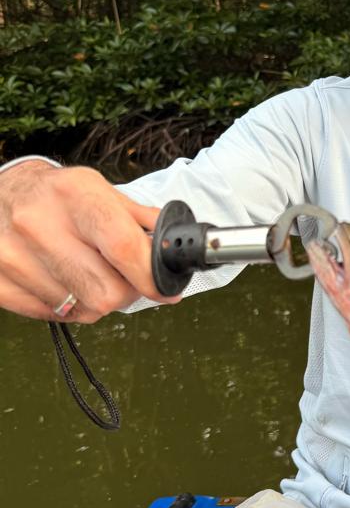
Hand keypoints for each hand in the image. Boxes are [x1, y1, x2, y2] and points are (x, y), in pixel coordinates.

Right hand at [0, 163, 177, 321]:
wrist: (3, 194)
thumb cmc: (59, 195)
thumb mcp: (101, 191)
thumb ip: (142, 220)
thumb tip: (174, 247)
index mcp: (75, 196)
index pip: (123, 247)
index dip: (151, 276)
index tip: (166, 289)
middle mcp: (39, 225)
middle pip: (106, 293)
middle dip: (126, 292)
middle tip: (125, 277)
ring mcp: (13, 256)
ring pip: (83, 310)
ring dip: (96, 299)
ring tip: (88, 272)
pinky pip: (53, 316)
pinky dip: (68, 306)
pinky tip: (65, 281)